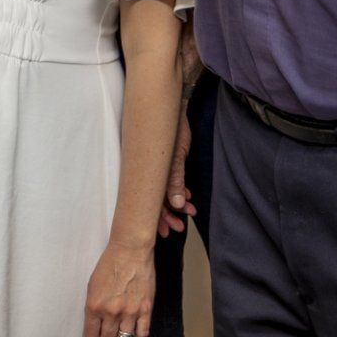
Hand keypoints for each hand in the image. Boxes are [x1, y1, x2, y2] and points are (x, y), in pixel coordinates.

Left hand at [84, 238, 155, 336]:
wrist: (130, 252)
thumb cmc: (110, 265)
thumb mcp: (92, 286)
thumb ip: (93, 307)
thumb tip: (95, 323)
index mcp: (94, 306)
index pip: (91, 336)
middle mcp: (111, 312)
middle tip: (107, 336)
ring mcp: (130, 312)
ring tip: (120, 331)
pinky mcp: (146, 310)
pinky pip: (142, 333)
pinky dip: (137, 334)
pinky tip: (134, 327)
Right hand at [158, 109, 194, 238]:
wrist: (171, 105)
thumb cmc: (172, 126)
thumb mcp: (176, 156)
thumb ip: (175, 179)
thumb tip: (175, 204)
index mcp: (147, 170)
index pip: (148, 200)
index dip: (157, 218)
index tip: (168, 231)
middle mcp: (148, 170)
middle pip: (153, 199)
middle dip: (167, 215)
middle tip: (180, 226)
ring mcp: (154, 165)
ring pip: (161, 191)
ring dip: (175, 202)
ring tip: (189, 210)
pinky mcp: (162, 160)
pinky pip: (166, 180)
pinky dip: (177, 189)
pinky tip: (187, 195)